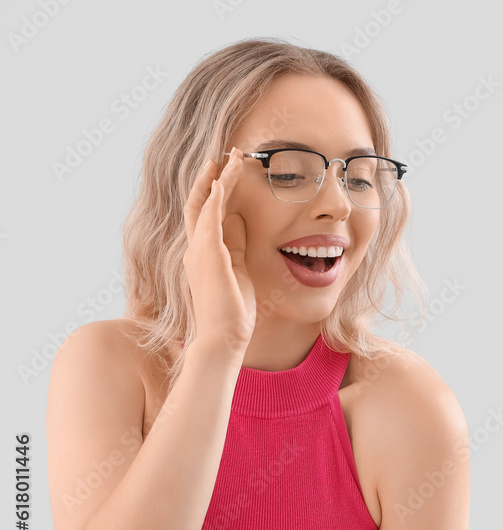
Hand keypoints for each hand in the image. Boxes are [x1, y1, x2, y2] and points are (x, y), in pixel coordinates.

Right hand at [182, 147, 255, 354]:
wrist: (226, 337)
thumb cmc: (233, 310)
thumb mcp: (239, 269)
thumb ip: (236, 245)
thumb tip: (240, 221)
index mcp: (203, 251)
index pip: (205, 211)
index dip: (215, 187)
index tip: (228, 167)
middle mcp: (196, 248)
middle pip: (198, 200)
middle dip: (212, 175)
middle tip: (228, 153)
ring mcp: (199, 251)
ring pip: (203, 203)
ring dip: (218, 178)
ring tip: (232, 157)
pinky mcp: (208, 257)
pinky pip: (208, 219)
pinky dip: (214, 197)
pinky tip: (223, 180)